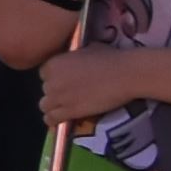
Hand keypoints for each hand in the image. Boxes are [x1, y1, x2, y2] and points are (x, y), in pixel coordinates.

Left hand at [36, 45, 154, 125]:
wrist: (125, 74)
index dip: (55, 78)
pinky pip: (51, 119)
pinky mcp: (69, 111)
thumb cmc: (110, 58)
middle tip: (71, 94)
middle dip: (56, 92)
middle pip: (46, 90)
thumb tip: (74, 58)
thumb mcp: (86, 49)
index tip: (65, 81)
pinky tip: (60, 120)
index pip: (44, 74)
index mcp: (53, 63)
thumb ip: (73, 57)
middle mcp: (51, 80)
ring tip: (65, 108)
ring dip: (54, 107)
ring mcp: (58, 97)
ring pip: (45, 106)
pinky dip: (54, 120)